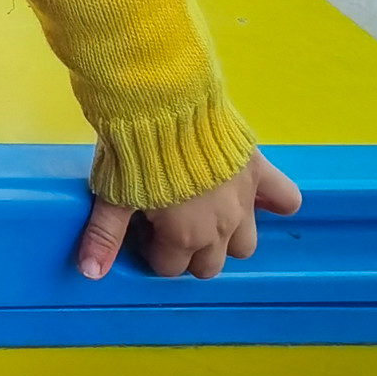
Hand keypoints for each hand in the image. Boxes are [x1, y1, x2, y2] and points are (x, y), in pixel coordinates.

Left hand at [77, 149, 300, 281]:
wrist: (163, 102)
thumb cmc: (132, 151)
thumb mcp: (112, 195)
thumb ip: (104, 237)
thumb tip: (90, 273)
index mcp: (184, 236)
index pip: (170, 267)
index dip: (152, 249)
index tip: (142, 226)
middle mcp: (220, 227)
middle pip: (208, 265)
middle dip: (187, 251)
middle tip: (168, 219)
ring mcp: (244, 202)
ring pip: (244, 245)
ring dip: (226, 237)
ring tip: (203, 212)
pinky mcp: (260, 172)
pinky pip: (286, 200)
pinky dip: (275, 203)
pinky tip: (256, 197)